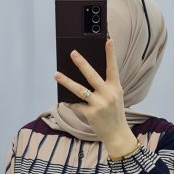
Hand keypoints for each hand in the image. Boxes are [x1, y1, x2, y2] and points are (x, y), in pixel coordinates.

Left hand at [54, 39, 137, 157]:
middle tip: (72, 53)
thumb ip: (105, 87)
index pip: (113, 68)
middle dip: (81, 63)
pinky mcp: (90, 113)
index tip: (107, 40)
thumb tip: (86, 76)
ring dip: (66, 81)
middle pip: (92, 75)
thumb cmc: (114, 113)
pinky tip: (63, 100)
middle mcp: (108, 94)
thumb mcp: (115, 97)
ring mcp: (98, 104)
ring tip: (56, 74)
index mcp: (115, 88)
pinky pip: (75, 105)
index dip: (110, 54)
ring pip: (79, 89)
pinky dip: (69, 103)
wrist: (117, 133)